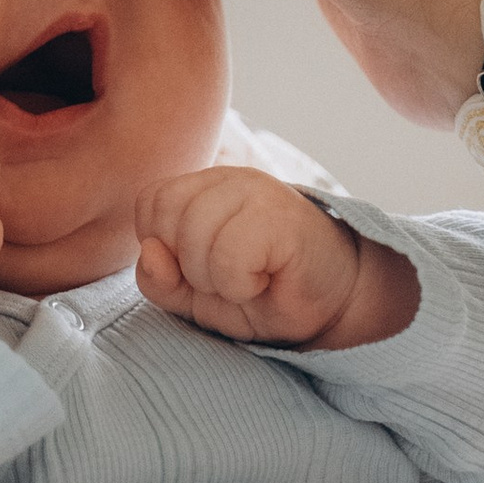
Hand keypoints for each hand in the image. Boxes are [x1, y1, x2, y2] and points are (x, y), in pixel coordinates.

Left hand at [135, 163, 419, 348]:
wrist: (334, 304)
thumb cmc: (262, 294)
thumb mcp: (196, 297)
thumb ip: (160, 279)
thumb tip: (149, 252)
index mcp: (204, 186)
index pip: (150, 202)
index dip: (164, 246)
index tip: (203, 267)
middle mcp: (230, 178)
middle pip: (166, 215)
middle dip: (188, 264)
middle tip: (227, 278)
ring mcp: (258, 191)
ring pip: (194, 233)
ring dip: (214, 278)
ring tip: (248, 280)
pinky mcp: (281, 216)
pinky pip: (228, 255)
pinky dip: (238, 283)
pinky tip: (264, 281)